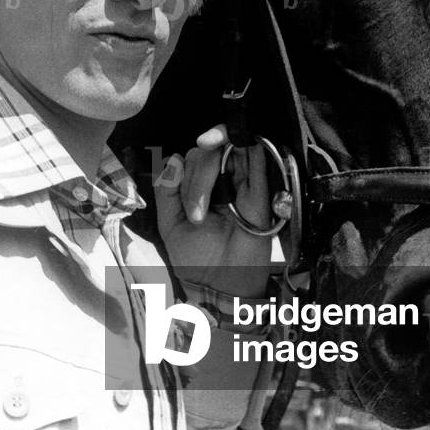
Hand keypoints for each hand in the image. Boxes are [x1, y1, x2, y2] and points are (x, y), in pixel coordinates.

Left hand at [154, 124, 271, 297]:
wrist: (222, 285)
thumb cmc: (196, 258)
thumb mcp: (170, 224)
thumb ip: (167, 192)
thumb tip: (173, 158)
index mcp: (200, 186)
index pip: (192, 159)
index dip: (185, 172)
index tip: (183, 198)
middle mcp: (222, 180)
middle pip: (208, 152)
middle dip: (196, 179)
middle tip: (196, 216)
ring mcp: (243, 181)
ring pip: (228, 148)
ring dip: (210, 163)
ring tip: (204, 200)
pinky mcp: (262, 186)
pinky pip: (256, 154)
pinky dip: (241, 144)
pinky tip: (227, 151)